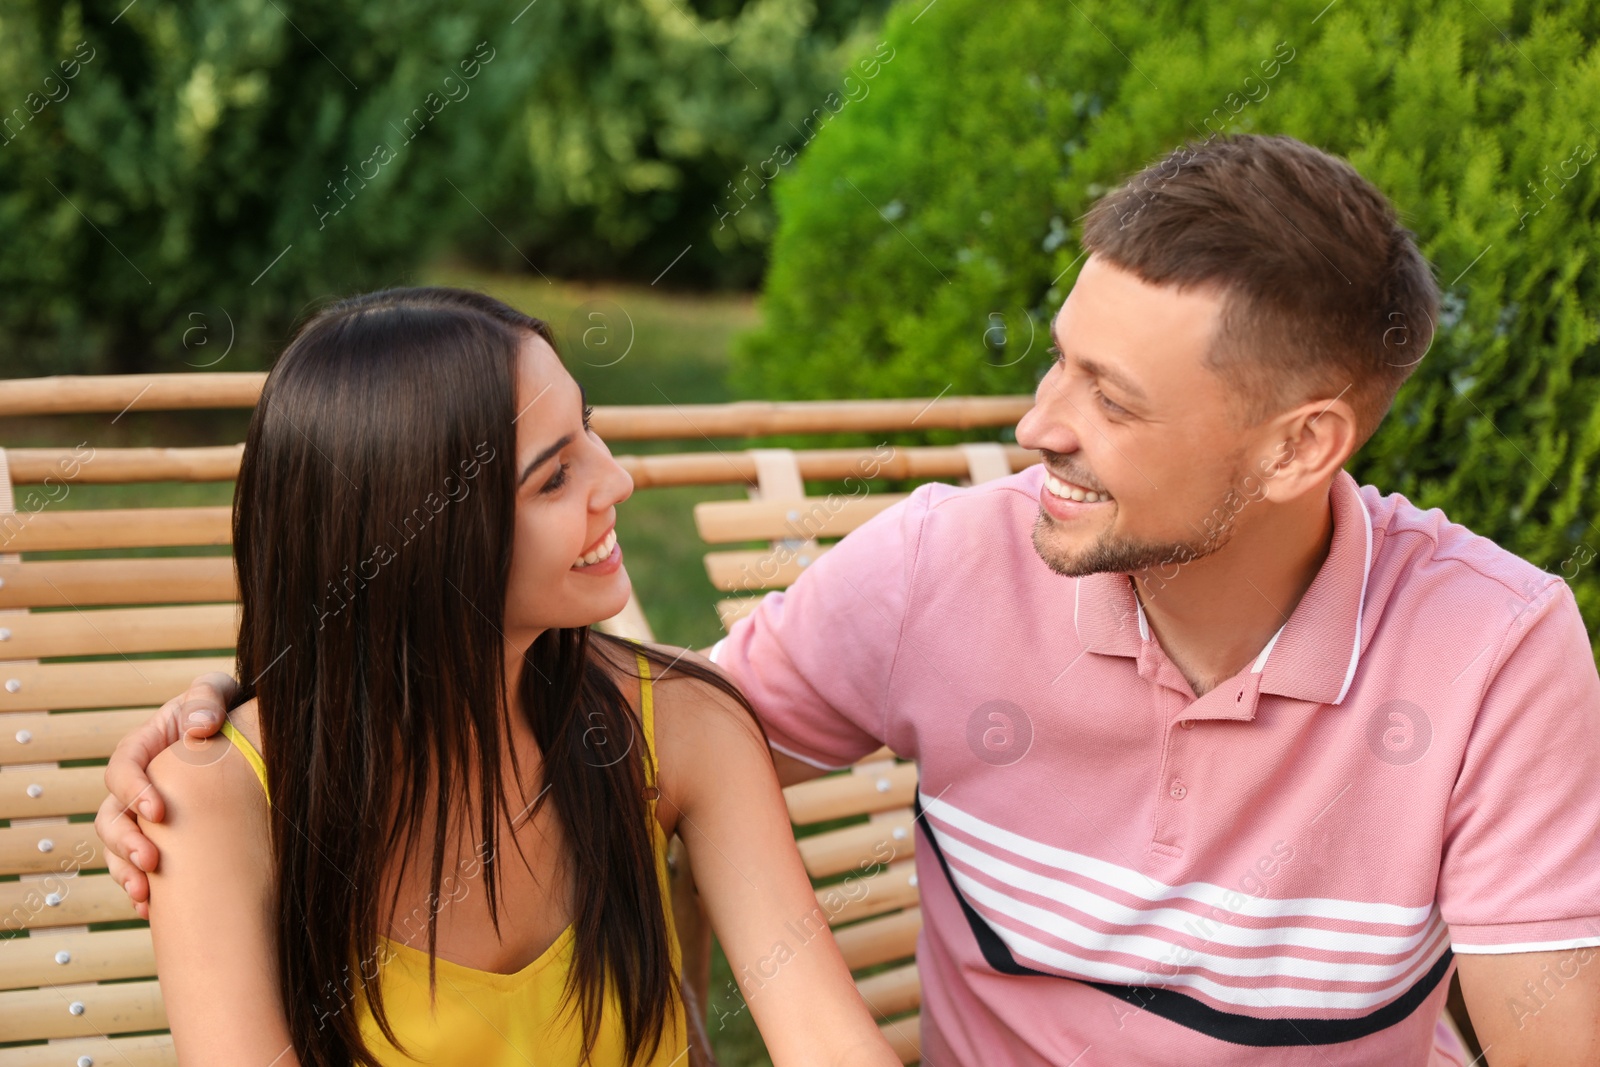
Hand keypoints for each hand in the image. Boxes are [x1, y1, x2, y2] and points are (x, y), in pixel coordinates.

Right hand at [95, 672, 238, 917]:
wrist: (244, 734)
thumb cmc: (225, 708)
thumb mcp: (217, 691)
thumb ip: (206, 698)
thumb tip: (200, 727)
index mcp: (145, 747)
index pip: (122, 769)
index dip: (133, 791)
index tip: (158, 811)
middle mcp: (138, 784)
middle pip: (111, 817)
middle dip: (125, 843)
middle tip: (150, 861)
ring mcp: (145, 815)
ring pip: (117, 848)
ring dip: (125, 872)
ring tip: (145, 894)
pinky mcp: (162, 838)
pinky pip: (138, 868)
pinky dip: (142, 889)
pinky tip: (152, 909)